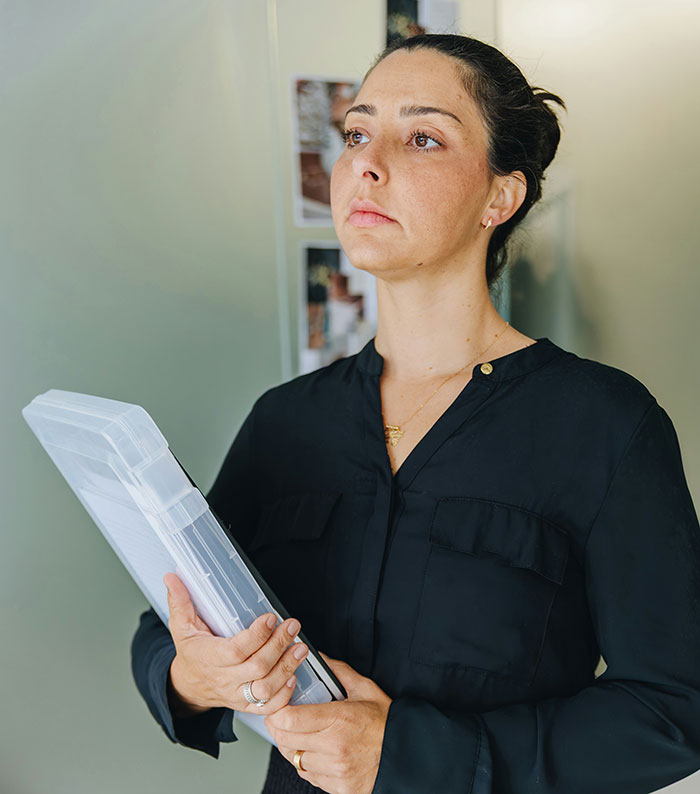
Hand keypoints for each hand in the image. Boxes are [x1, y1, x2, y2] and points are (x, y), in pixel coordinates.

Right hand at [164, 572, 307, 715]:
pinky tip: (294, 675)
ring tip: (301, 647)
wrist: (189, 687)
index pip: (236, 650)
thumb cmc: (191, 653)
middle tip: (292, 626)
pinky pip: (268, 707)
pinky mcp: (247, 705)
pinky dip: (284, 694)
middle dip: (278, 646)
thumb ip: (180, 601)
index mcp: (209, 658)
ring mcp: (237, 695)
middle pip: (257, 668)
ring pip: (266, 689)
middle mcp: (225, 679)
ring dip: (287, 668)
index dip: (256, 636)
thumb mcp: (181, 627)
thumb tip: (172, 577)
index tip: (270, 617)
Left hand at [264, 652, 391, 793]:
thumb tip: (319, 657)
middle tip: (281, 718)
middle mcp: (335, 748)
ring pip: (294, 759)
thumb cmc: (386, 722)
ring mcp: (336, 771)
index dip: (276, 712)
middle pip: (285, 740)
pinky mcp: (338, 788)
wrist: (408, 754)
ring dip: (291, 746)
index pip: (289, 719)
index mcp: (339, 719)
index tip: (279, 704)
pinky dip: (306, 763)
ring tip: (298, 734)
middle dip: (277, 728)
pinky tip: (314, 751)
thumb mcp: (365, 689)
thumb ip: (338, 671)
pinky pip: (308, 775)